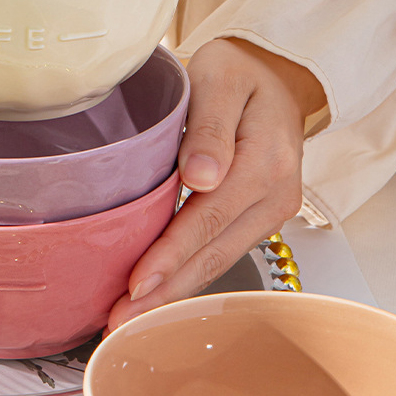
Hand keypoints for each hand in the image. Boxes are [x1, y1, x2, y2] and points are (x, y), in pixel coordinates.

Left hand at [106, 37, 326, 330]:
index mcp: (265, 160)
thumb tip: (201, 175)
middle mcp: (275, 195)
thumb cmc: (239, 73)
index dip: (171, 255)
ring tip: (131, 320)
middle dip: (165, 293)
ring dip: (174, 294)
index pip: (209, 218)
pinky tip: (157, 295)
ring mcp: (269, 212)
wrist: (274, 77)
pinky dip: (187, 277)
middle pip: (213, 254)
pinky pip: (220, 254)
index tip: (137, 284)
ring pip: (217, 262)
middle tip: (121, 322)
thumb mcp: (220, 77)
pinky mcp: (256, 219)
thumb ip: (209, 124)